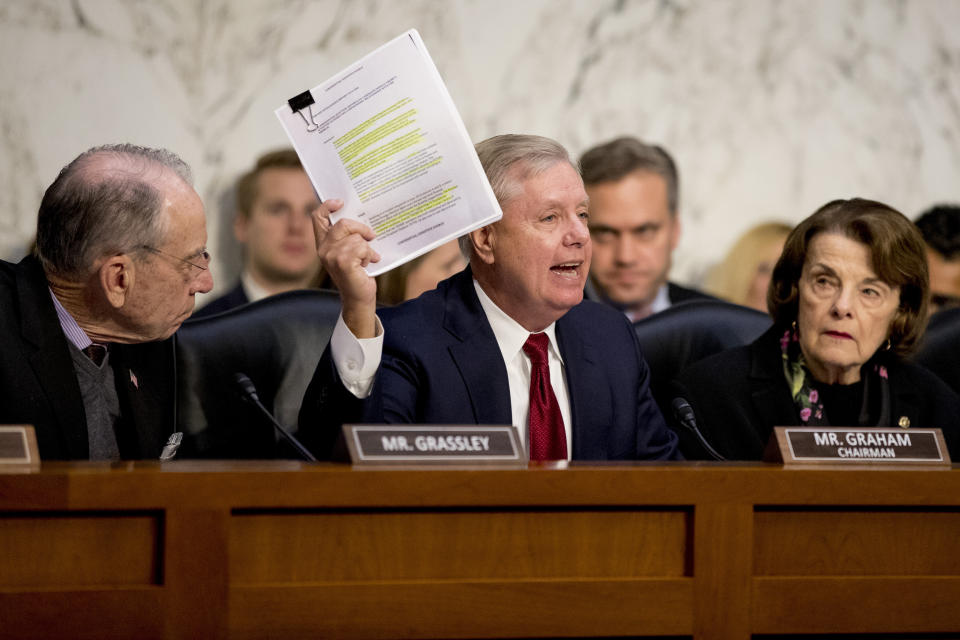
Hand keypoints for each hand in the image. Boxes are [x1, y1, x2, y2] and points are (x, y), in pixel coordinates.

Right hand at [313, 199, 379, 337]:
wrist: (359, 298)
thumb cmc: (357, 274)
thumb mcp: (350, 252)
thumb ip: (348, 237)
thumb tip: (361, 218)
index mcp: (323, 244)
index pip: (317, 218)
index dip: (327, 206)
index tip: (340, 202)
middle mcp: (323, 249)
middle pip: (342, 224)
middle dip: (360, 228)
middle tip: (371, 236)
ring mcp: (332, 256)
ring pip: (356, 238)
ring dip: (367, 248)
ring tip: (367, 259)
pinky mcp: (343, 262)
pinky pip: (362, 247)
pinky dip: (370, 255)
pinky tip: (368, 265)